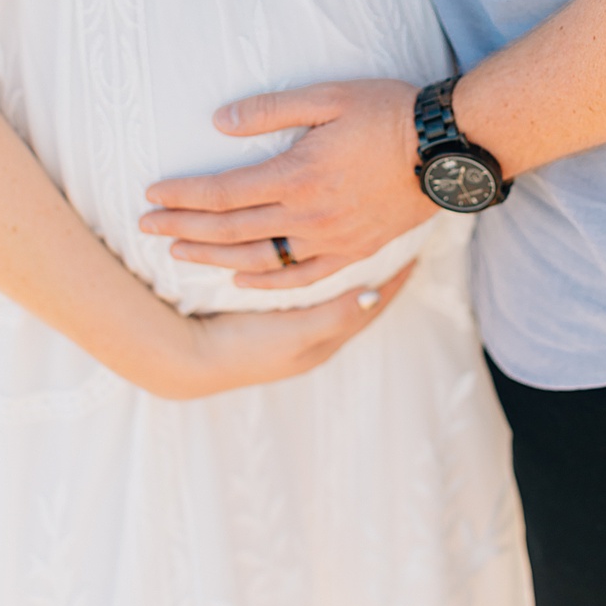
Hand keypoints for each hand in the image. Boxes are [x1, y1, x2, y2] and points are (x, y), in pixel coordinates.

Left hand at [140, 79, 438, 289]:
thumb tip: (217, 122)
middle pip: (230, 230)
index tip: (151, 196)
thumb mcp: (327, 96)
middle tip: (144, 227)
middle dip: (182, 229)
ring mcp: (332, 240)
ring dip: (213, 258)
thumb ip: (269, 111)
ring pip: (260, 259)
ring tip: (179, 254)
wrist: (451, 148)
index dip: (182, 197)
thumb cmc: (388, 113)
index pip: (222, 193)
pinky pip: (303, 278)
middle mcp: (309, 215)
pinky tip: (241, 281)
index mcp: (297, 176)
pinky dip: (268, 283)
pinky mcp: (354, 251)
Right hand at [162, 260, 415, 397]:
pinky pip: (301, 296)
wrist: (192, 357)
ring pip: (327, 299)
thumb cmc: (245, 347)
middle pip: (352, 303)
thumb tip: (372, 296)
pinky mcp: (264, 324)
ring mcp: (287, 333)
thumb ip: (334, 316)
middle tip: (391, 249)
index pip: (367, 307)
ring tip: (359, 253)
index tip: (414, 257)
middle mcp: (310, 338)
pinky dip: (313, 280)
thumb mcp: (295, 333)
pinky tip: (307, 265)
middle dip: (372, 278)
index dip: (391, 283)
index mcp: (322, 341)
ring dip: (343, 279)